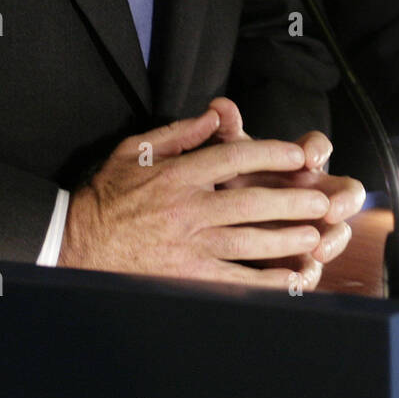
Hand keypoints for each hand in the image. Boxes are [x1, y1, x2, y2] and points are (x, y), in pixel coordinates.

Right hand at [58, 104, 336, 288]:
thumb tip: (215, 115)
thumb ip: (178, 132)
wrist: (75, 243)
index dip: (272, 154)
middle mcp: (187, 208)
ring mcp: (188, 245)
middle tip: (323, 200)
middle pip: (251, 201)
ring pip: (249, 241)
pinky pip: (234, 279)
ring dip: (287, 239)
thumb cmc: (107, 195)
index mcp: (178, 174)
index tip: (298, 156)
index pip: (235, 157)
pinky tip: (290, 281)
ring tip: (316, 237)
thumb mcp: (135, 150)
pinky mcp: (186, 276)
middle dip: (292, 200)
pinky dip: (265, 282)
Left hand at [207, 97, 365, 269]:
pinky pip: (313, 267)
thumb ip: (225, 133)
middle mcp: (311, 193)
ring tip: (319, 248)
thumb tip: (219, 107)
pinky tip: (300, 279)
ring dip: (333, 239)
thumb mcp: (223, 157)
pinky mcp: (299, 258)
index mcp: (296, 163)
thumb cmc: (227, 180)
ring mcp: (311, 226)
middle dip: (343, 200)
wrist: (214, 221)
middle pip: (345, 191)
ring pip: (337, 231)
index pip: (317, 147)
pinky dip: (309, 273)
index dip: (318, 150)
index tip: (309, 157)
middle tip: (331, 208)